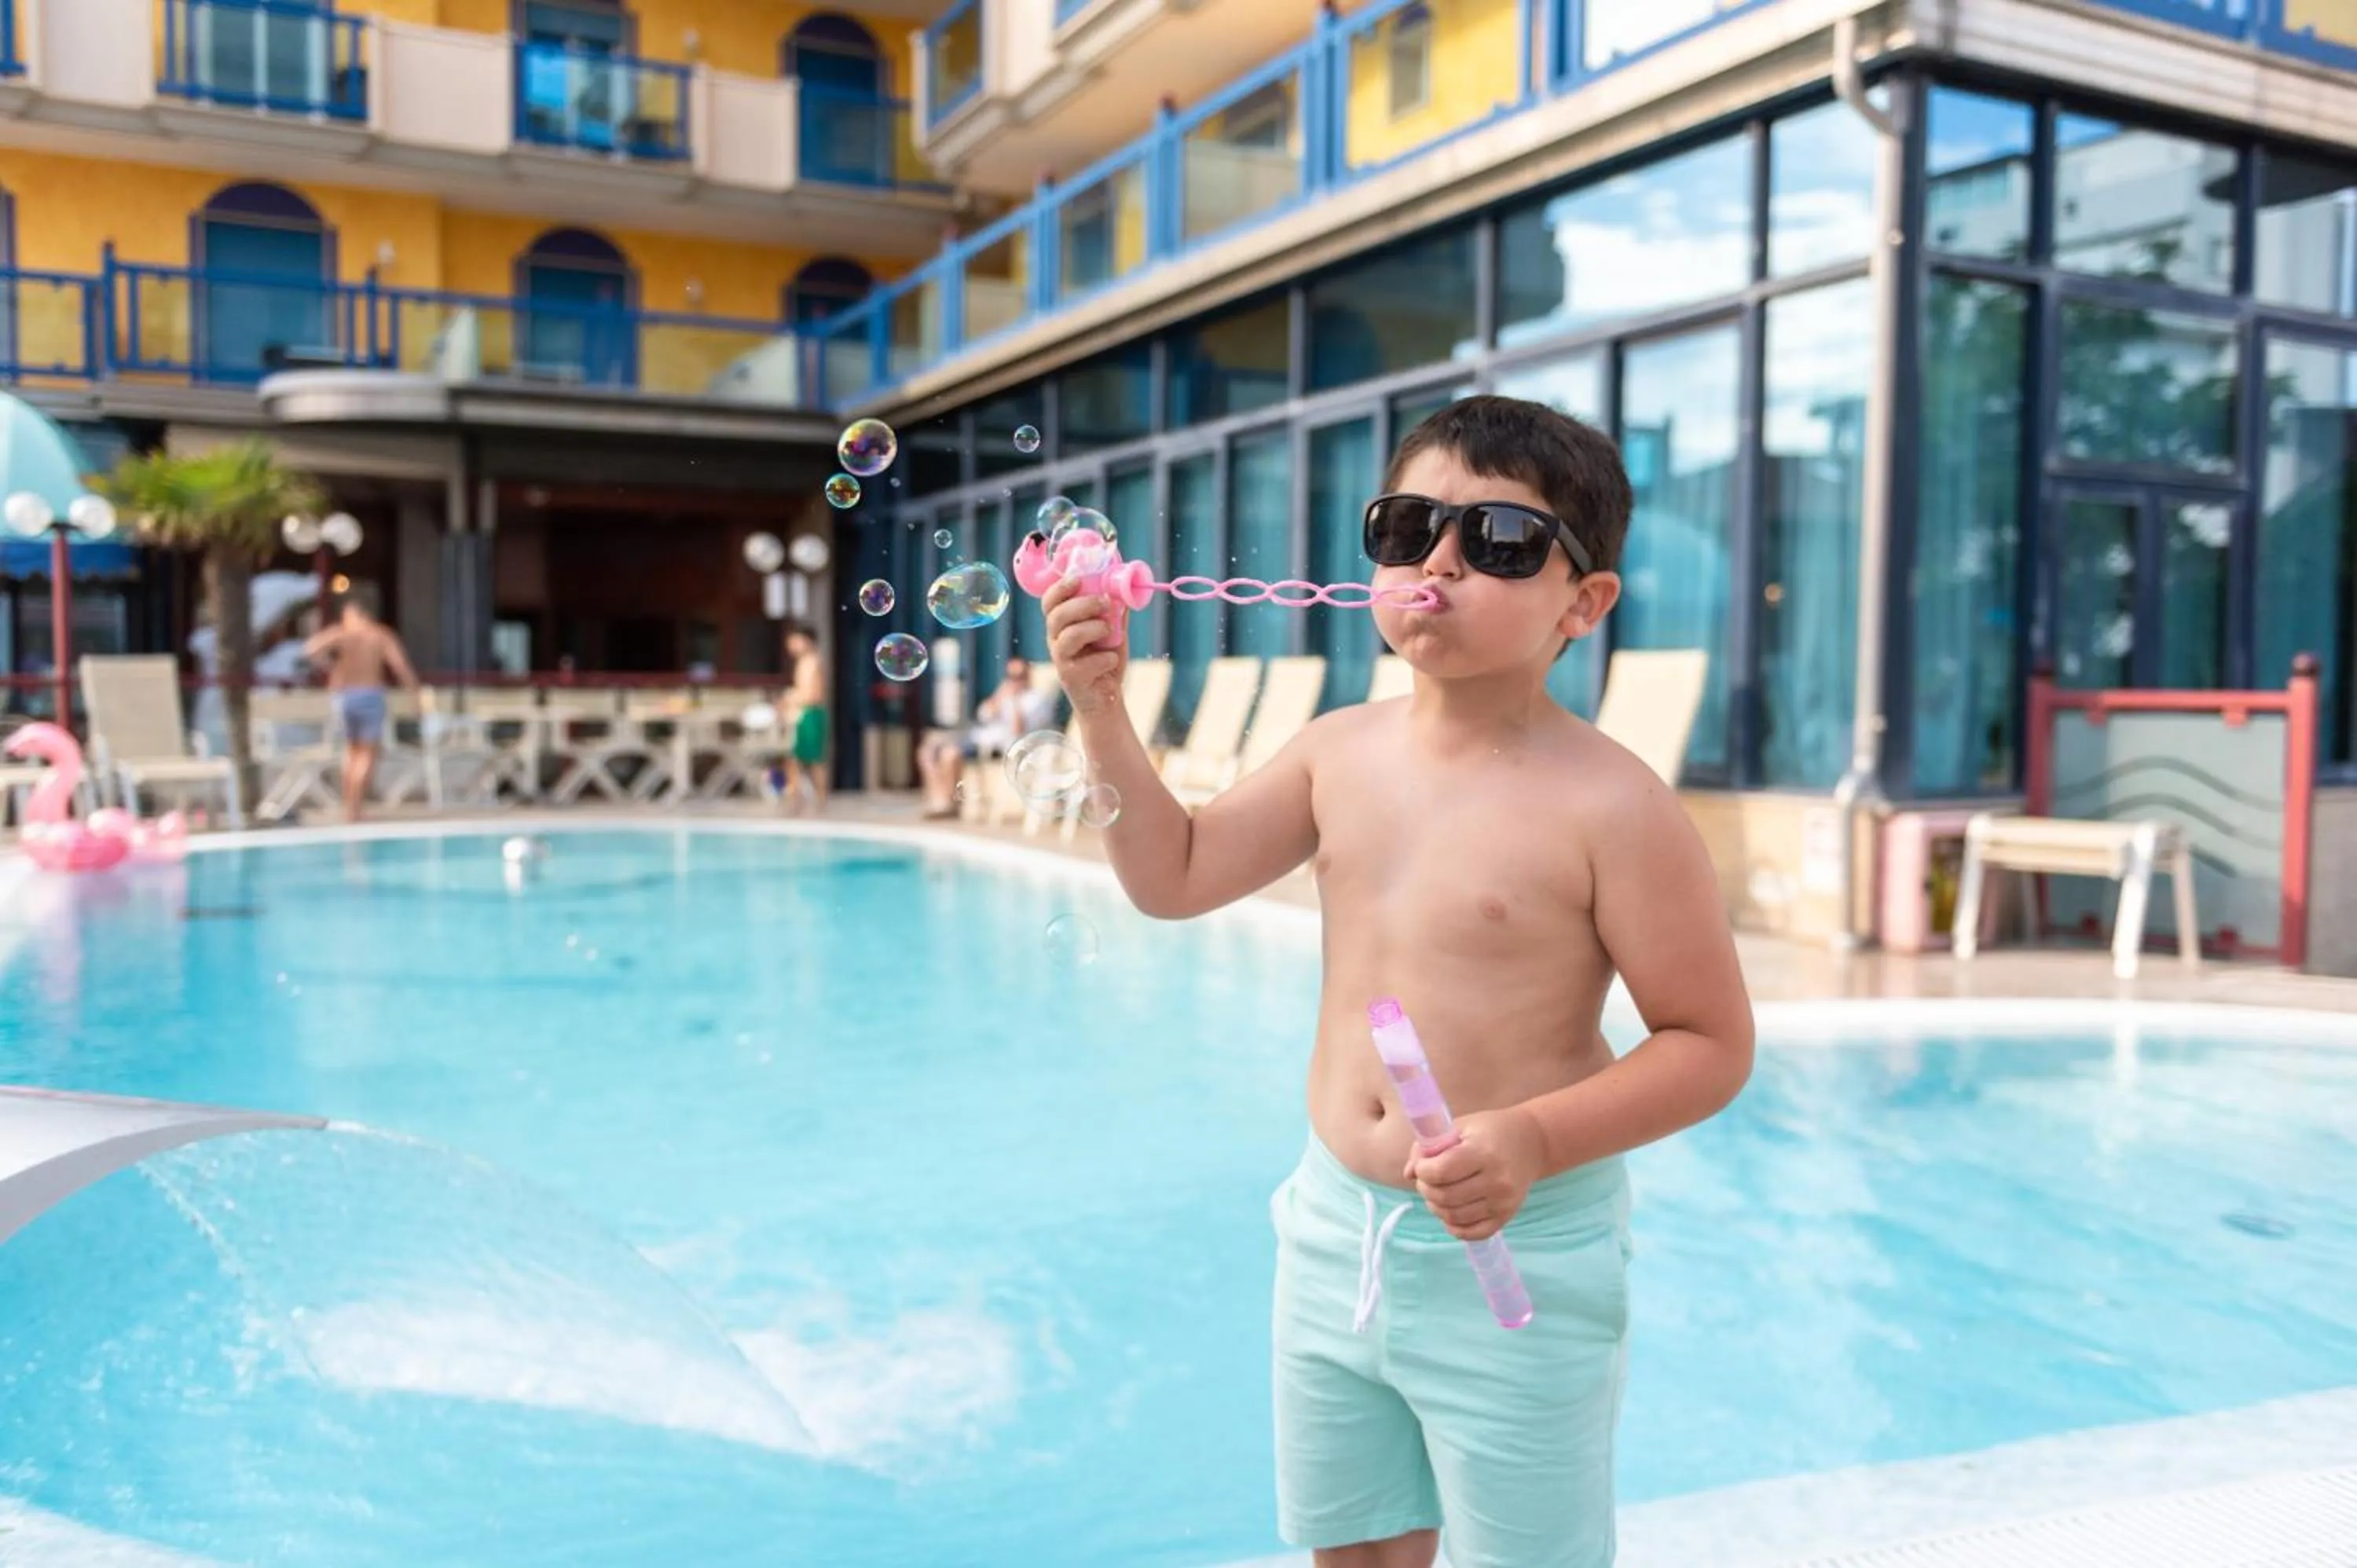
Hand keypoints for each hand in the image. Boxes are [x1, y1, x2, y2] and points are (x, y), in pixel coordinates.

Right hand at [1044, 576, 1126, 716]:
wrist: (1107, 698)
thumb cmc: (1106, 661)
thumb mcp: (1113, 632)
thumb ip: (1115, 612)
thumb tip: (1124, 588)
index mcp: (1062, 625)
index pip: (1050, 602)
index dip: (1059, 588)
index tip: (1078, 578)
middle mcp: (1056, 641)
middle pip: (1057, 616)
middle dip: (1082, 604)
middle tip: (1105, 603)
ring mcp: (1061, 660)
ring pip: (1068, 637)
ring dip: (1094, 628)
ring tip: (1110, 632)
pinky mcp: (1070, 678)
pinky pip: (1085, 664)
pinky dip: (1105, 658)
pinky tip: (1112, 659)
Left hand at [1404, 1106, 1547, 1241]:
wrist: (1532, 1143)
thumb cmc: (1490, 1130)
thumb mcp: (1459, 1127)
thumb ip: (1429, 1147)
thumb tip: (1408, 1174)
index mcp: (1483, 1153)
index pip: (1440, 1172)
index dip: (1422, 1170)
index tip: (1422, 1164)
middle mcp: (1496, 1181)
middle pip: (1444, 1197)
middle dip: (1425, 1189)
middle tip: (1427, 1179)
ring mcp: (1503, 1202)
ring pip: (1454, 1217)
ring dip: (1436, 1207)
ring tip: (1436, 1192)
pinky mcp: (1506, 1217)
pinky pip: (1473, 1233)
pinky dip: (1454, 1227)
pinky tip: (1450, 1211)